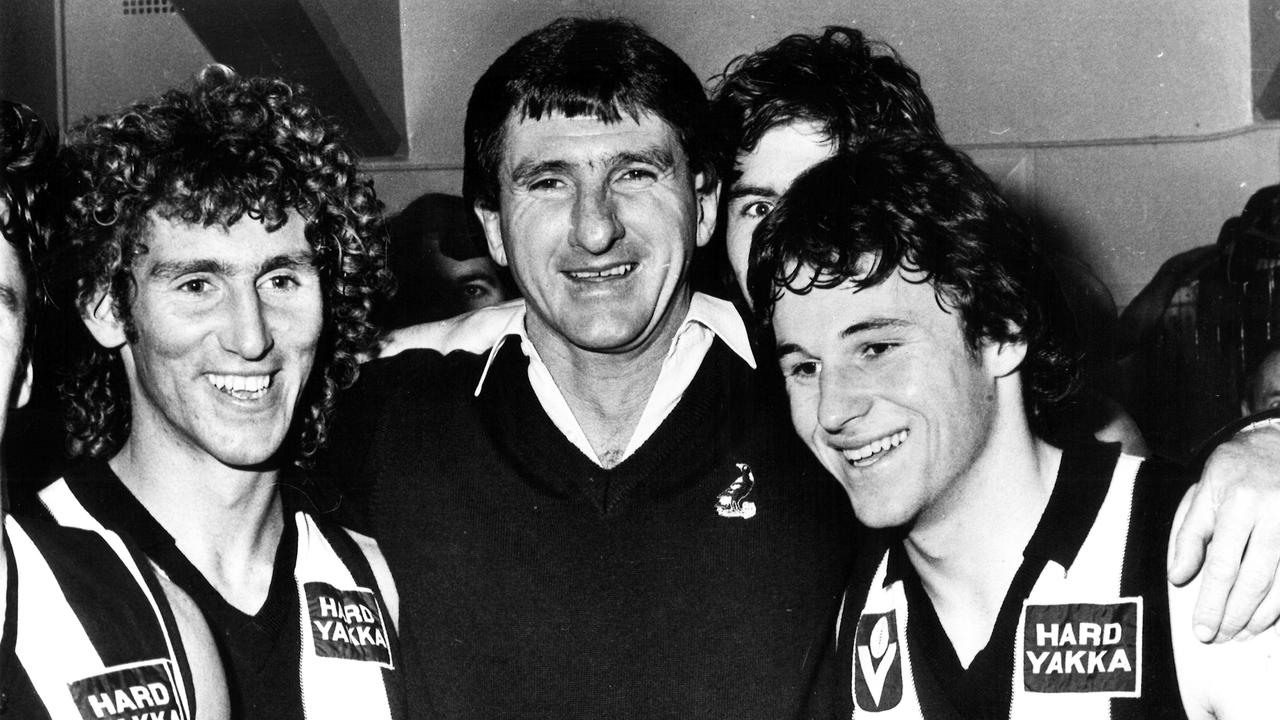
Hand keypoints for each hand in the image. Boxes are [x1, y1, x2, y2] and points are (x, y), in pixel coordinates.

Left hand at [1168, 422, 1279, 641]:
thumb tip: (1178, 576)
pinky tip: (1267, 618)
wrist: (1278, 442)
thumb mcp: (1203, 491)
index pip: (1223, 563)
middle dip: (1234, 613)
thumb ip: (1189, 534)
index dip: (1212, 600)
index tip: (1201, 627)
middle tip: (1217, 637)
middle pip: (1254, 579)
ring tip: (1240, 634)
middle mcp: (1273, 516)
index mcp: (1239, 503)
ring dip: (1261, 615)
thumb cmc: (1235, 468)